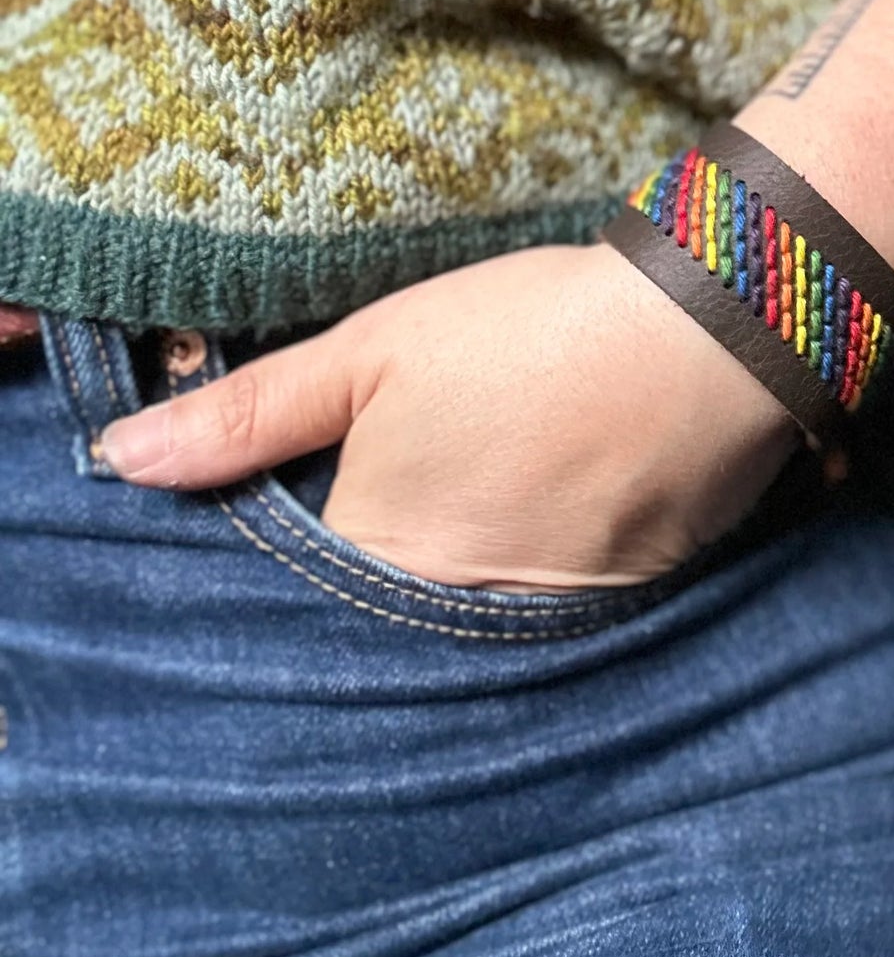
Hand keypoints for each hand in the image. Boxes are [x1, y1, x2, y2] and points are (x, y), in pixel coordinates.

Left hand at [97, 244, 803, 591]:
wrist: (704, 334)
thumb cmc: (528, 331)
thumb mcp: (374, 351)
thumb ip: (251, 414)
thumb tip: (125, 462)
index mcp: (378, 554)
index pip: (303, 591)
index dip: (313, 531)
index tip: (339, 480)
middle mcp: (454, 616)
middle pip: (389, 616)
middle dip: (390, 565)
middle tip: (440, 473)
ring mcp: (546, 625)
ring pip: (471, 623)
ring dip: (468, 574)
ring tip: (504, 482)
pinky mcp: (621, 610)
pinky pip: (553, 619)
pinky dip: (544, 571)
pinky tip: (564, 500)